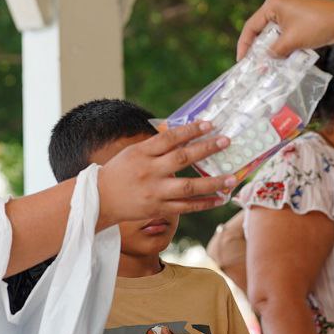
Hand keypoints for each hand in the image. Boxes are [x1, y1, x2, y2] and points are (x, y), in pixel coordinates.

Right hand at [97, 123, 235, 225]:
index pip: (170, 137)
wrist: (100, 200)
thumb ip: (157, 145)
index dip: (191, 130)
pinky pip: (186, 207)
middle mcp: (149, 172)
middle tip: (226, 141)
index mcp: (142, 153)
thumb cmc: (120, 172)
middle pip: (182, 159)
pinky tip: (220, 198)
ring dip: (213, 182)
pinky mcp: (158, 209)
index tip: (209, 124)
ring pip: (188, 187)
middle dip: (206, 149)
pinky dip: (204, 203)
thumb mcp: (134, 153)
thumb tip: (185, 134)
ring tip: (232, 178)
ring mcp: (155, 192)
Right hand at [237, 0, 333, 58]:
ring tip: (268, 65)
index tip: (242, 61)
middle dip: (259, 48)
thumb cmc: (317, 25)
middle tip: (254, 66)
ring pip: (274, 33)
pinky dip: (283, 44)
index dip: (245, 45)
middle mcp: (279, 3)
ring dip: (272, 48)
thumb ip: (274, 52)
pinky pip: (285, 32)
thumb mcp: (291, 41)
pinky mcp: (299, 16)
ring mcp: (289, 9)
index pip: (251, 26)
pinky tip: (282, 58)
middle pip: (262, 29)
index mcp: (273, 4)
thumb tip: (262, 64)